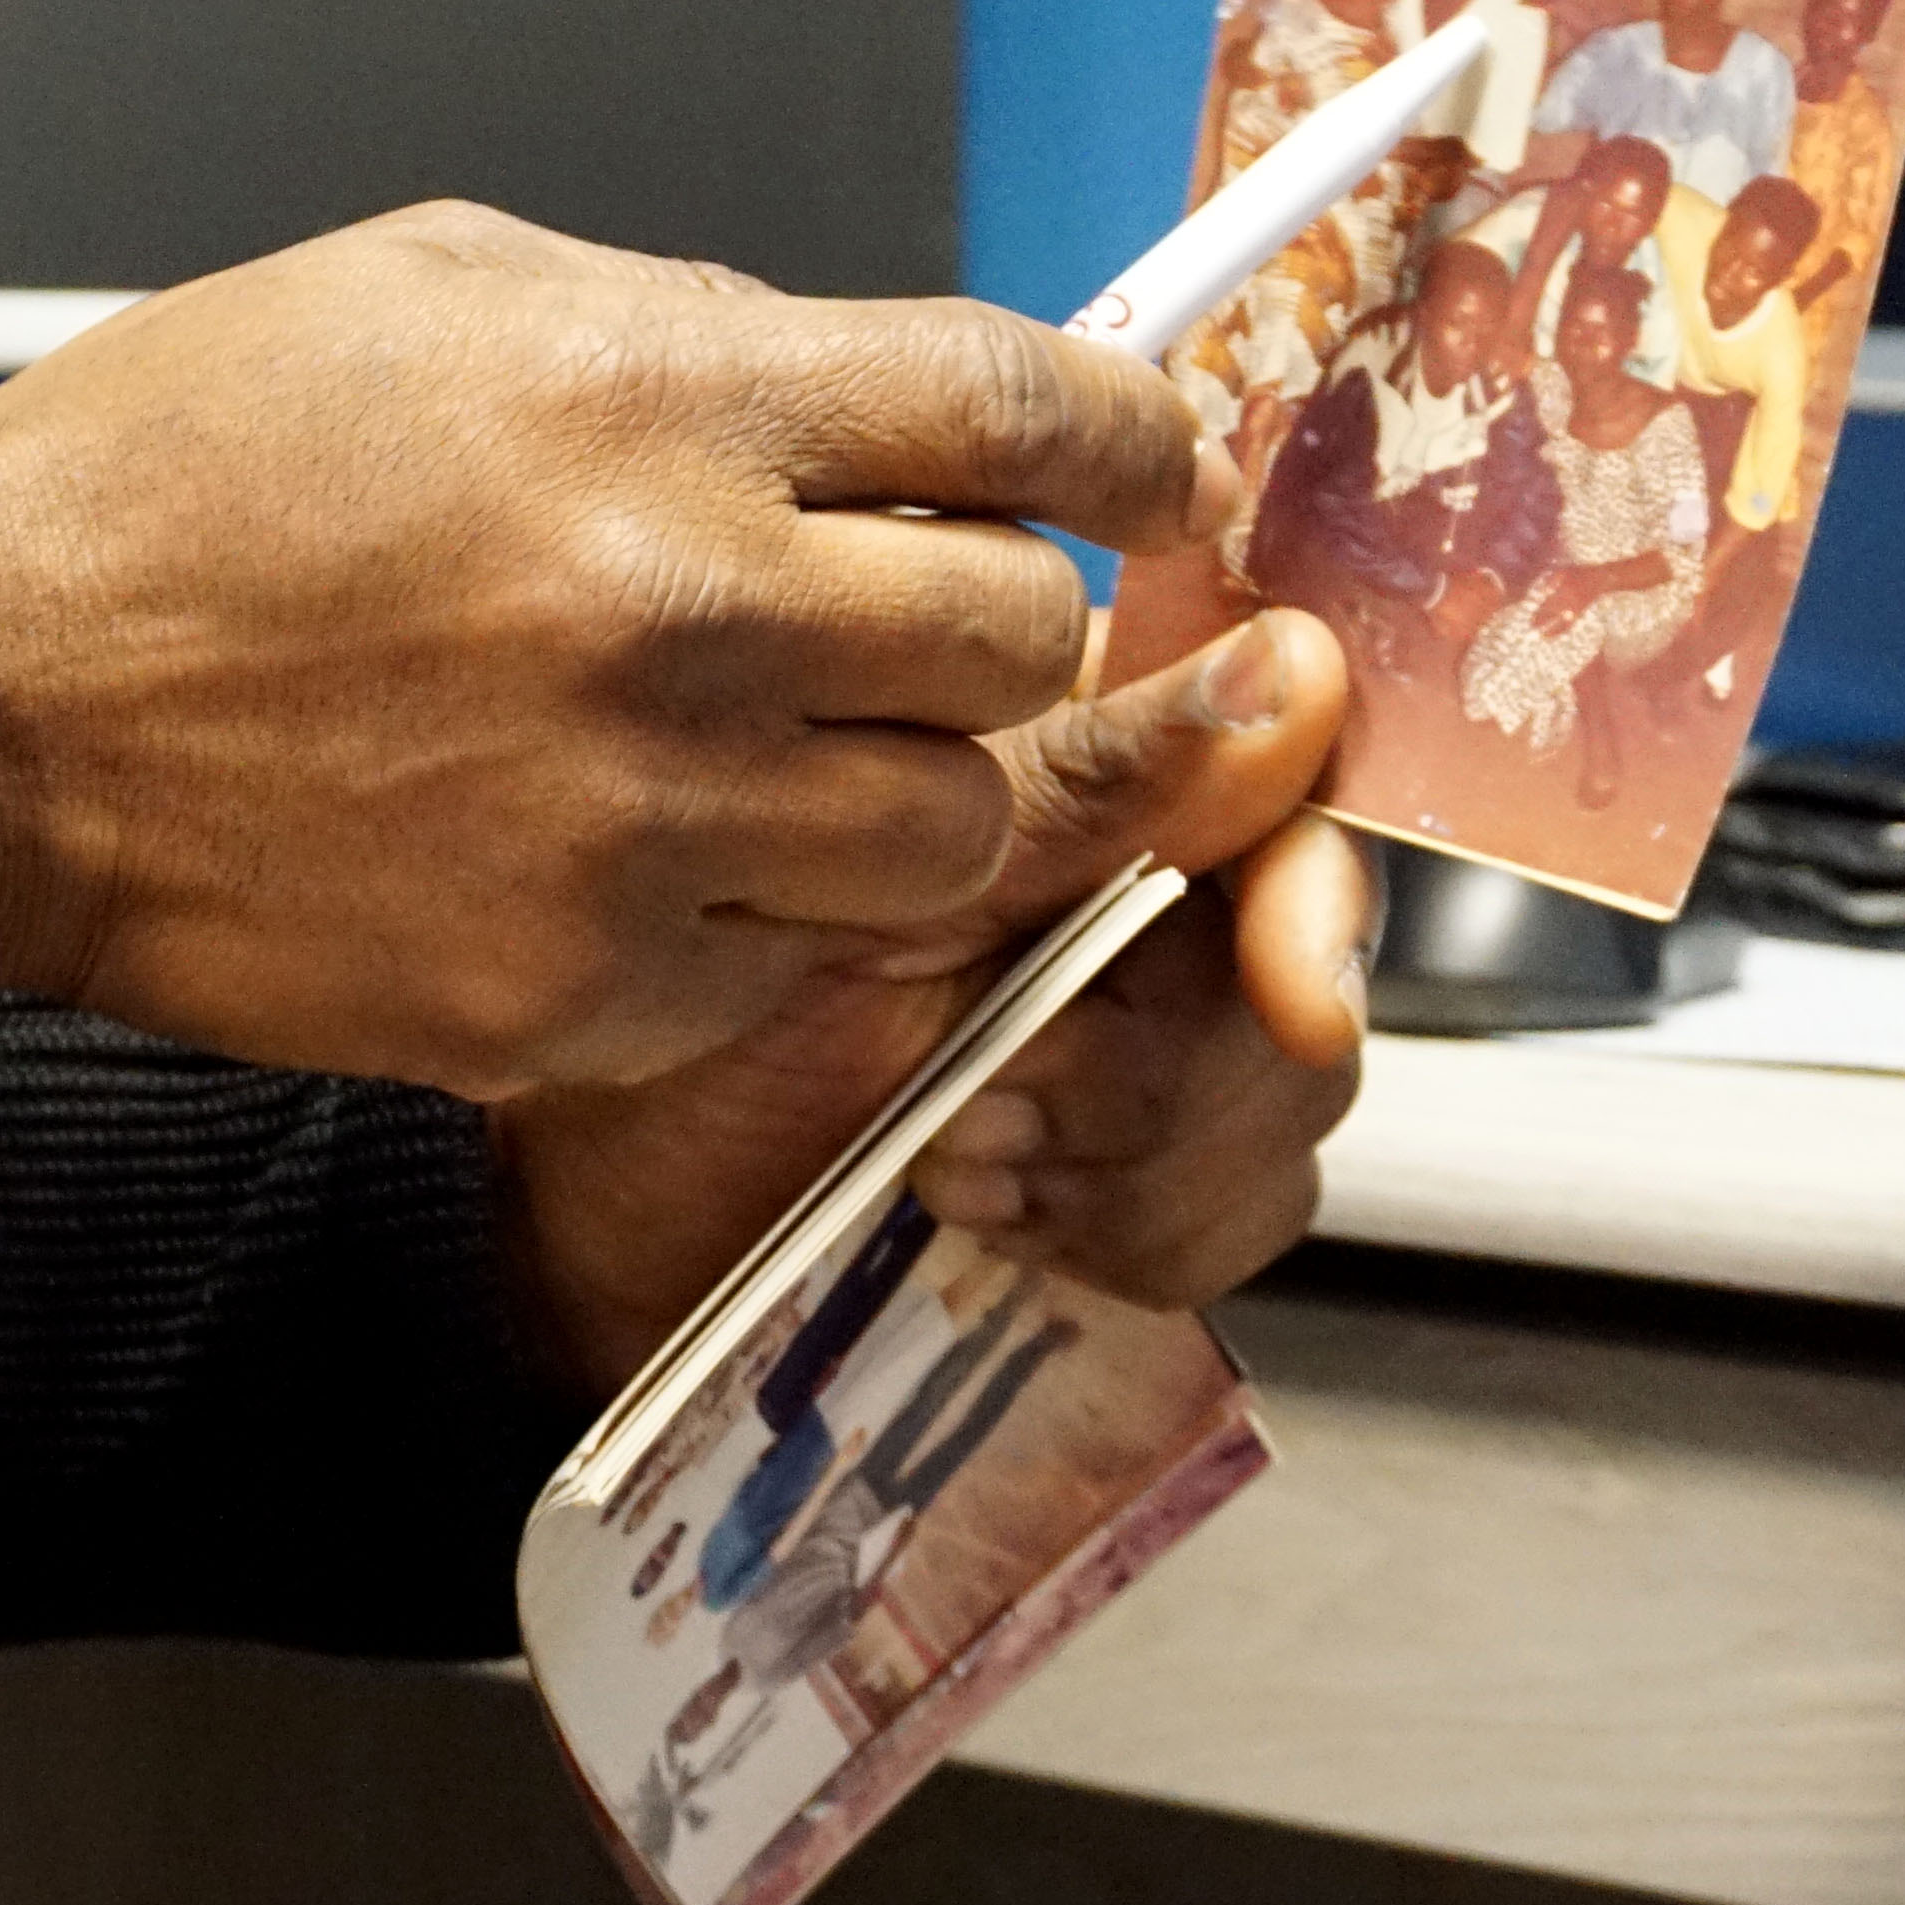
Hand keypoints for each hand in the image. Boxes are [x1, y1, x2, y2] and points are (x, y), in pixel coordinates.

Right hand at [0, 203, 1223, 1099]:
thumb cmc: (186, 474)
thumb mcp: (444, 289)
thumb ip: (691, 332)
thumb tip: (876, 399)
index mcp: (667, 399)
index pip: (1031, 407)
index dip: (1138, 436)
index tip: (1155, 462)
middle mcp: (689, 611)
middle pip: (1026, 639)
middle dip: (992, 616)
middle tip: (903, 610)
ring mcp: (646, 824)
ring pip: (955, 832)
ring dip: (904, 781)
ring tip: (779, 742)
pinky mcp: (585, 988)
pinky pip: (796, 966)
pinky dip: (760, 910)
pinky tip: (642, 843)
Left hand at [484, 612, 1377, 1390]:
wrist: (590, 1215)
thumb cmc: (676, 1005)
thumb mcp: (855, 886)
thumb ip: (1080, 785)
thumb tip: (1294, 667)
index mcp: (1087, 758)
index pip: (1298, 786)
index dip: (1314, 894)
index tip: (1290, 996)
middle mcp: (1147, 877)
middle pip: (1311, 963)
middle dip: (1154, 1068)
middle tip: (982, 1098)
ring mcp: (1162, 1031)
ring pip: (1289, 1102)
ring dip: (1119, 1161)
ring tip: (951, 1153)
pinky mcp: (1149, 1173)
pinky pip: (1254, 1214)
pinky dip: (1130, 1237)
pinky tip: (993, 1213)